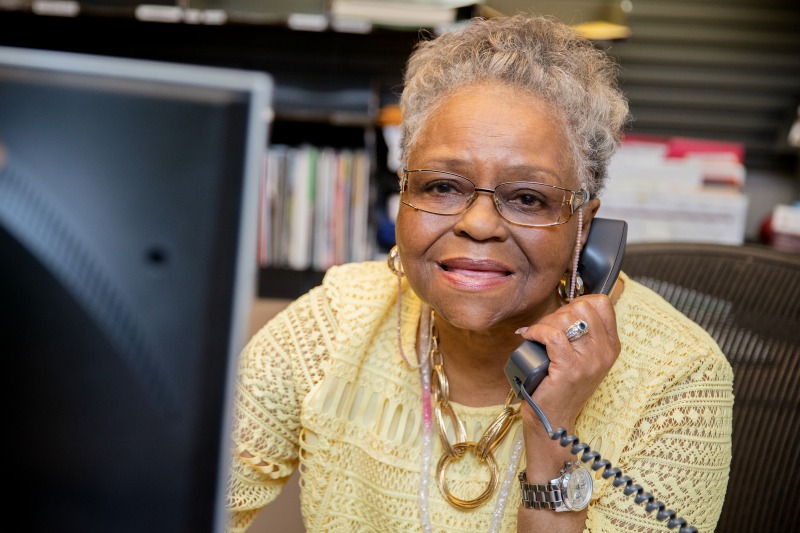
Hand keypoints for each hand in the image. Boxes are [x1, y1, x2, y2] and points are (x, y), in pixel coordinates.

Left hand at [515, 294, 619, 472]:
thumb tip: (566, 305)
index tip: (562, 316)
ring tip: (537, 335)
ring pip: (567, 318)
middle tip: (545, 329)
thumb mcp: (581, 357)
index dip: (577, 303)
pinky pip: (552, 334)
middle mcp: (605, 352)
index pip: (601, 303)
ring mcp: (589, 360)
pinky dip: (536, 331)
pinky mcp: (569, 368)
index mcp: (611, 346)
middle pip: (582, 307)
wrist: (553, 420)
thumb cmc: (560, 386)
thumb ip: (582, 333)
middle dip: (558, 312)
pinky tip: (529, 337)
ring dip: (546, 322)